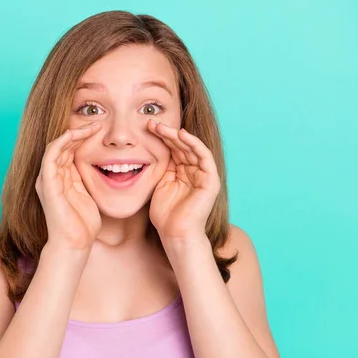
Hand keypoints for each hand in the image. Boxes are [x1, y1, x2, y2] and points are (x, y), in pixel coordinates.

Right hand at [35, 121, 102, 250]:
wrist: (75, 243)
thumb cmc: (83, 223)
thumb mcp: (88, 194)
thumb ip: (86, 178)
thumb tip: (99, 163)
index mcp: (60, 178)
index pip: (68, 150)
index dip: (81, 137)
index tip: (99, 129)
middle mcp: (50, 176)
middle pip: (62, 145)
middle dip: (79, 131)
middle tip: (97, 123)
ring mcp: (47, 179)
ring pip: (56, 146)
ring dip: (73, 133)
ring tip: (91, 126)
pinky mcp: (47, 184)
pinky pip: (51, 156)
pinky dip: (61, 142)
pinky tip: (74, 134)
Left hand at [147, 119, 220, 243]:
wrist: (175, 233)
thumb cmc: (165, 215)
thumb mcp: (159, 184)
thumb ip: (160, 167)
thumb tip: (150, 147)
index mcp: (182, 172)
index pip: (173, 149)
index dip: (161, 137)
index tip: (146, 128)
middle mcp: (194, 171)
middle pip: (181, 146)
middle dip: (167, 133)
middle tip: (152, 123)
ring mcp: (204, 175)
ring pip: (192, 148)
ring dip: (177, 135)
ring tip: (162, 127)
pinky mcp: (211, 180)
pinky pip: (204, 156)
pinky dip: (194, 144)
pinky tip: (182, 135)